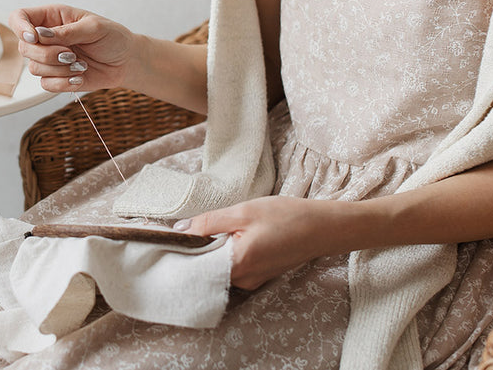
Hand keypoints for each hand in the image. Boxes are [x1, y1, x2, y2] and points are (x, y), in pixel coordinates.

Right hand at [8, 4, 139, 92]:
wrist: (126, 61)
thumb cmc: (112, 38)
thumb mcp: (94, 28)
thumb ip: (67, 31)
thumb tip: (41, 34)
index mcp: (52, 17)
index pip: (19, 17)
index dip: (20, 27)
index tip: (34, 37)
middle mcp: (46, 38)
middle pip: (23, 47)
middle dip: (46, 54)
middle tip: (70, 54)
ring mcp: (49, 59)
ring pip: (34, 67)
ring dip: (58, 69)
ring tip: (81, 65)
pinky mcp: (56, 77)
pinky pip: (46, 84)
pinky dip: (63, 83)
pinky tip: (80, 77)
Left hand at [181, 196, 350, 289]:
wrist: (323, 227)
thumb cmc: (286, 217)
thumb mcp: (243, 212)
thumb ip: (208, 222)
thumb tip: (178, 230)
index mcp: (236, 266)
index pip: (194, 265)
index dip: (180, 248)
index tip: (169, 234)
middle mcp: (242, 281)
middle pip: (204, 267)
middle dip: (195, 247)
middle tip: (192, 225)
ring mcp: (251, 281)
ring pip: (219, 266)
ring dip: (213, 248)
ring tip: (216, 227)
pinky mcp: (258, 275)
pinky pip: (233, 266)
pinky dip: (227, 251)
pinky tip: (232, 235)